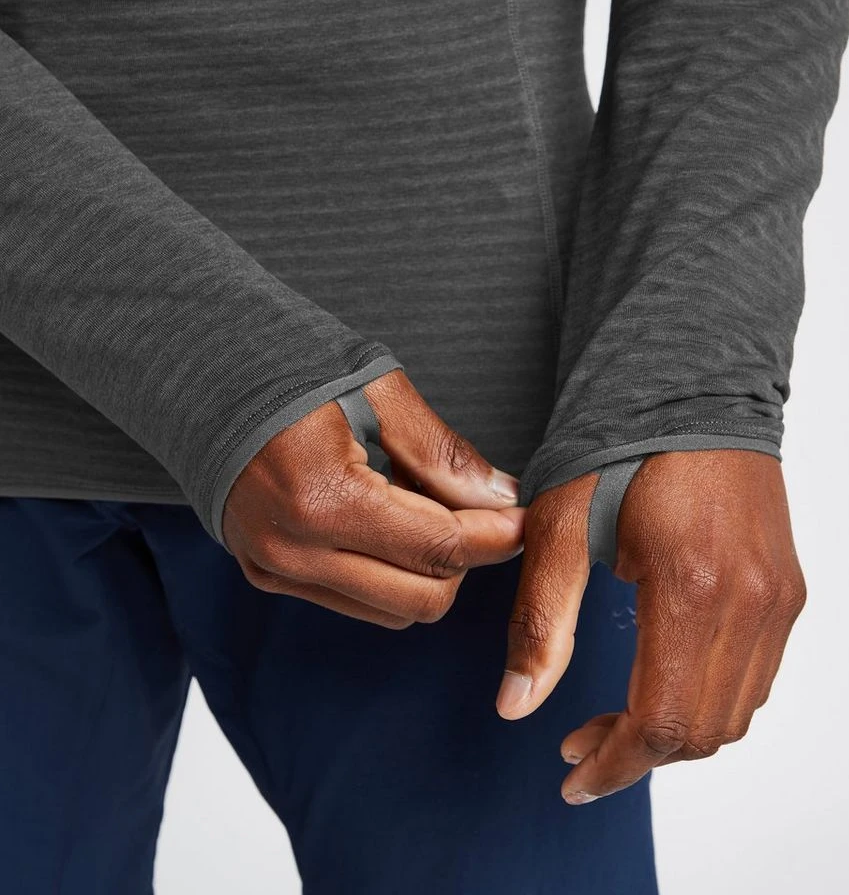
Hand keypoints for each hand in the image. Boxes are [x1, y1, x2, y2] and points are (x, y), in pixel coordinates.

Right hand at [222, 369, 524, 626]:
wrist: (197, 368)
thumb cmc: (287, 364)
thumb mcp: (376, 390)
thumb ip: (441, 453)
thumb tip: (501, 498)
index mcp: (322, 499)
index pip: (438, 547)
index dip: (497, 538)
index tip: (524, 519)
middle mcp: (293, 551)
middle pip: (422, 599)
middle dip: (465, 561)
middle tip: (475, 512)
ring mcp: (275, 569)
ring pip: (391, 612)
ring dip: (426, 573)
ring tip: (423, 510)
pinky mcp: (266, 574)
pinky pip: (353, 602)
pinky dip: (388, 575)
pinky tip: (387, 523)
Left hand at [496, 450, 806, 803]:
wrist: (690, 387)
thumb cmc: (618, 446)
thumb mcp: (560, 527)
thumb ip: (540, 620)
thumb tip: (514, 705)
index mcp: (692, 588)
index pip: (664, 721)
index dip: (615, 763)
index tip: (573, 775)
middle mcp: (751, 602)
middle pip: (704, 730)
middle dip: (638, 755)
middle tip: (579, 745)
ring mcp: (778, 596)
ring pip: (736, 712)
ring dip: (675, 733)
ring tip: (614, 721)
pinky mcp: (787, 587)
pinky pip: (756, 676)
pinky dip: (708, 700)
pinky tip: (660, 680)